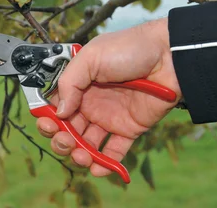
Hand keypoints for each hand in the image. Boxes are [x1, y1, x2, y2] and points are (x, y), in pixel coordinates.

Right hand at [36, 18, 181, 176]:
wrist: (169, 57)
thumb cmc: (129, 49)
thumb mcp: (91, 57)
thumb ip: (69, 82)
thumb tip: (59, 112)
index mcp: (78, 84)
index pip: (55, 106)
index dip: (48, 117)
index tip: (47, 124)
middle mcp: (90, 103)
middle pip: (67, 128)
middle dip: (61, 139)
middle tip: (64, 139)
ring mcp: (108, 117)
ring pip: (86, 143)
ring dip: (78, 154)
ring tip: (81, 155)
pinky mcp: (128, 129)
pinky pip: (113, 151)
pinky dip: (104, 164)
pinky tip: (97, 168)